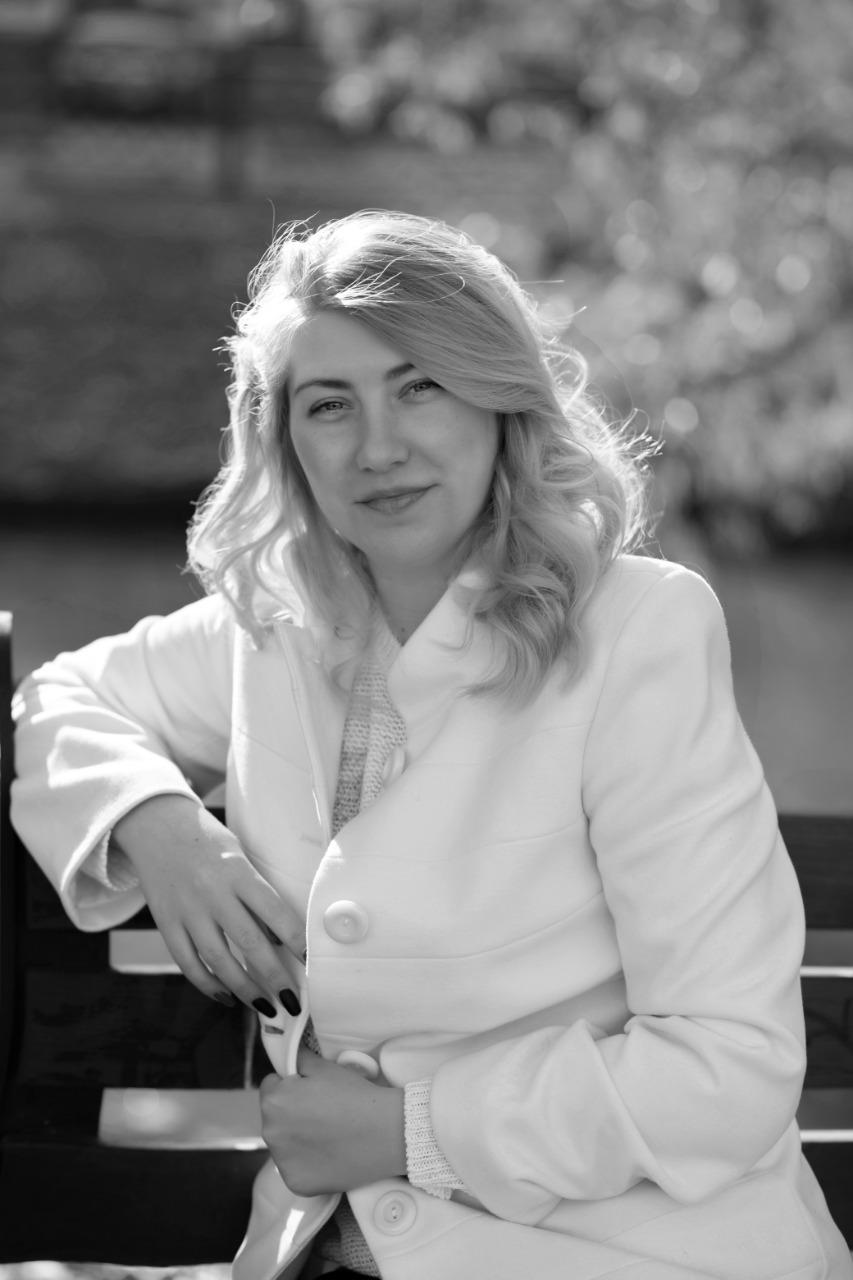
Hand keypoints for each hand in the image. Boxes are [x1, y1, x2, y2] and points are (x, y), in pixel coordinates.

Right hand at [112, 794, 304, 1010]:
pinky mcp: (166, 923)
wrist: (156, 825)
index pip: (275, 912)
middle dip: (274, 976)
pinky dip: (207, 985)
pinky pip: (187, 962)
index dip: (296, 941)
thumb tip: (279, 939)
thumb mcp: (239, 855)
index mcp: (238, 872)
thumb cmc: (208, 840)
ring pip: (218, 960)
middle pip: (249, 942)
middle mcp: (213, 892)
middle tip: (293, 1001)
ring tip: (265, 1006)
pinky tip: (226, 996)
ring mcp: (187, 910)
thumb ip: (256, 893)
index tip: (312, 963)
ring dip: (244, 989)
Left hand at [260, 1049, 406, 1195]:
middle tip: (322, 1112)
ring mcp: (282, 1162)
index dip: (292, 1085)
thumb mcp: (325, 1067)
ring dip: (297, 1138)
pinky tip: (329, 1154)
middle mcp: (269, 1133)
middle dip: (292, 1112)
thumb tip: (291, 1057)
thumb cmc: (355, 1095)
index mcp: (273, 1101)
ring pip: (284, 1143)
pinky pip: (295, 1168)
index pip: (271, 1087)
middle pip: (274, 1117)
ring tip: (328, 1134)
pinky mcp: (296, 1183)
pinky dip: (308, 1163)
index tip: (312, 1091)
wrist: (386, 1133)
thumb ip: (299, 1059)